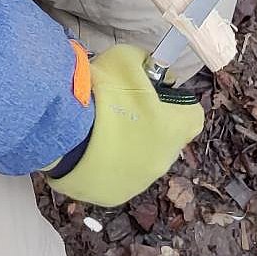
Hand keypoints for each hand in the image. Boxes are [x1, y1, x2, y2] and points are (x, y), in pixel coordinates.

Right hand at [47, 45, 204, 206]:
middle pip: (166, 142)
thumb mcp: (127, 58)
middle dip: (152, 129)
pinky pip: (117, 178)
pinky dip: (108, 167)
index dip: (176, 105)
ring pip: (141, 163)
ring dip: (129, 149)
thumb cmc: (102, 92)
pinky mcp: (114, 197)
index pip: (192, 116)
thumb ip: (145, 64)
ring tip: (100, 133)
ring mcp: (139, 182)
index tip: (155, 98)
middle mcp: (164, 160)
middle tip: (124, 113)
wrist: (64, 129)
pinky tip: (89, 152)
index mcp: (176, 128)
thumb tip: (149, 69)